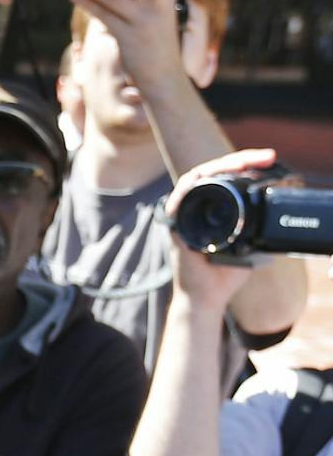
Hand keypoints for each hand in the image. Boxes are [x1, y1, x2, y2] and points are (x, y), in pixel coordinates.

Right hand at [166, 147, 274, 308]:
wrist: (205, 298)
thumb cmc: (223, 275)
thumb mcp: (249, 244)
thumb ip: (257, 229)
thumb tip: (279, 218)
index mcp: (214, 210)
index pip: (227, 177)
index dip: (248, 163)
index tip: (270, 160)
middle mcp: (197, 208)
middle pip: (213, 171)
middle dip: (239, 160)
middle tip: (264, 158)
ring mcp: (184, 215)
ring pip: (195, 177)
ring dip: (218, 167)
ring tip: (243, 164)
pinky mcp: (174, 227)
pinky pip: (177, 200)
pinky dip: (188, 188)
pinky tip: (204, 178)